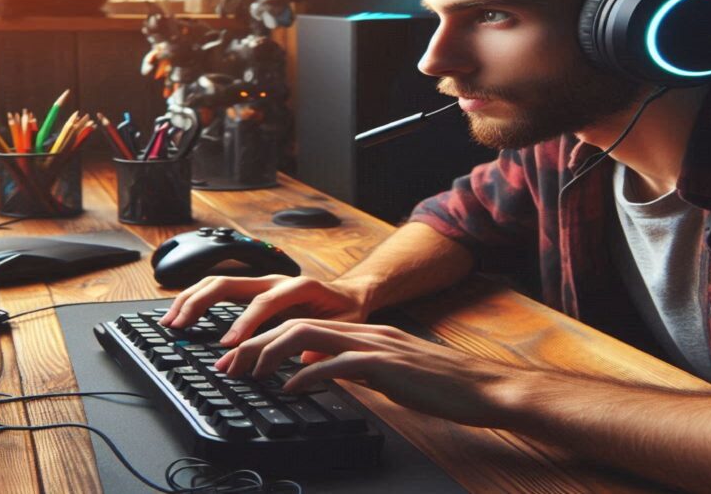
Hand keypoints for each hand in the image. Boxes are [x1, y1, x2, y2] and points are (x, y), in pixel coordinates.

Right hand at [158, 275, 369, 346]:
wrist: (349, 293)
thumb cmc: (345, 311)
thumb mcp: (344, 327)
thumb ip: (327, 342)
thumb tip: (308, 360)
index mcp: (298, 287)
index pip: (264, 302)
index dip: (245, 323)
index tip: (229, 345)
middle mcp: (275, 280)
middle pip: (230, 282)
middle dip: (200, 303)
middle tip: (180, 326)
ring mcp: (261, 281)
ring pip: (218, 281)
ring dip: (191, 299)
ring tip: (170, 320)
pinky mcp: (253, 288)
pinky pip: (219, 288)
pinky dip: (196, 298)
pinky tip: (182, 313)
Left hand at [215, 318, 522, 427]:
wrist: (481, 387)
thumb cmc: (439, 386)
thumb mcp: (387, 372)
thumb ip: (353, 367)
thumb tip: (319, 372)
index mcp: (365, 332)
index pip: (305, 324)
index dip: (267, 339)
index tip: (240, 359)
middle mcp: (367, 331)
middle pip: (298, 322)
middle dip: (257, 342)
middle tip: (229, 364)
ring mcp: (377, 344)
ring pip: (311, 334)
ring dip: (273, 352)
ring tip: (250, 371)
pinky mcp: (387, 365)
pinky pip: (339, 363)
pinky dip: (310, 373)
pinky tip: (292, 388)